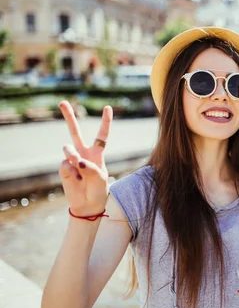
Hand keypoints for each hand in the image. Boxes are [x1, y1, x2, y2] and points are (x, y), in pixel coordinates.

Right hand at [58, 101, 112, 215]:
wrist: (87, 205)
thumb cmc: (98, 190)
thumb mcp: (100, 179)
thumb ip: (90, 167)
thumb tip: (75, 160)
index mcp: (97, 154)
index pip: (102, 135)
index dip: (105, 122)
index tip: (108, 108)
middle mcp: (83, 153)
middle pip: (75, 132)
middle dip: (68, 117)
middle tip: (62, 102)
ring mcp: (71, 160)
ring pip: (68, 149)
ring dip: (73, 156)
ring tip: (78, 166)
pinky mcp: (64, 168)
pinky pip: (65, 165)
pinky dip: (71, 172)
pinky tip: (75, 179)